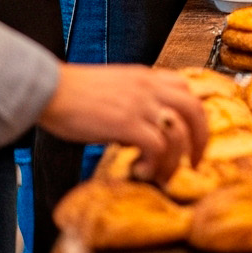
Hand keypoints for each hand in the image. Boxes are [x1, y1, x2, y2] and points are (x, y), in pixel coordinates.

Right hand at [40, 65, 208, 179]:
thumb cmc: (74, 94)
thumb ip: (134, 104)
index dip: (194, 115)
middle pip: (194, 109)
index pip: (186, 89)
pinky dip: (155, 163)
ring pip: (179, 131)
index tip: (191, 136)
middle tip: (195, 161)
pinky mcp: (127, 123)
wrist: (50, 89)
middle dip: (201, 138)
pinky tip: (142, 171)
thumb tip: (140, 135)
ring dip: (176, 159)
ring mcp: (140, 104)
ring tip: (163, 174)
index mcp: (146, 77)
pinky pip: (156, 146)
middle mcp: (149, 87)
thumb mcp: (114, 90)